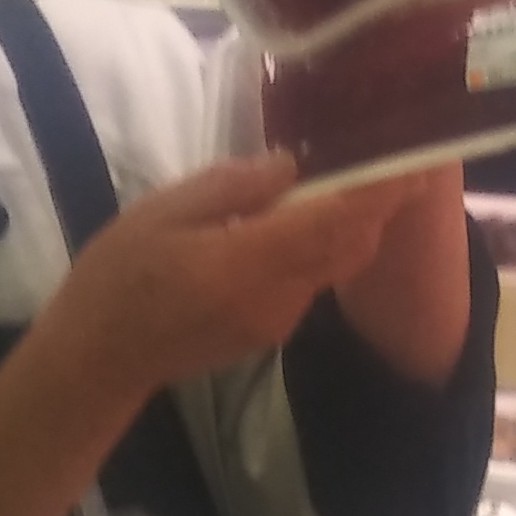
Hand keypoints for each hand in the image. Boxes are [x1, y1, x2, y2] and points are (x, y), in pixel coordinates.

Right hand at [42, 152, 416, 402]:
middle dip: (376, 206)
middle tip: (389, 159)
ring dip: (344, 225)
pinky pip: (308, 280)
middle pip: (348, 246)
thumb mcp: (163, 212)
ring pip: (331, 264)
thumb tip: (290, 166)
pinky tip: (292, 221)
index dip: (379, 193)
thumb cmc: (119, 276)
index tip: (414, 161)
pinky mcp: (270, 330)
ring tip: (339, 179)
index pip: (334, 222)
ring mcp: (278, 320)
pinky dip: (316, 247)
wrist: (100, 357)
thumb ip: (232, 187)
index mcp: (251, 262)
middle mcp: (279, 297)